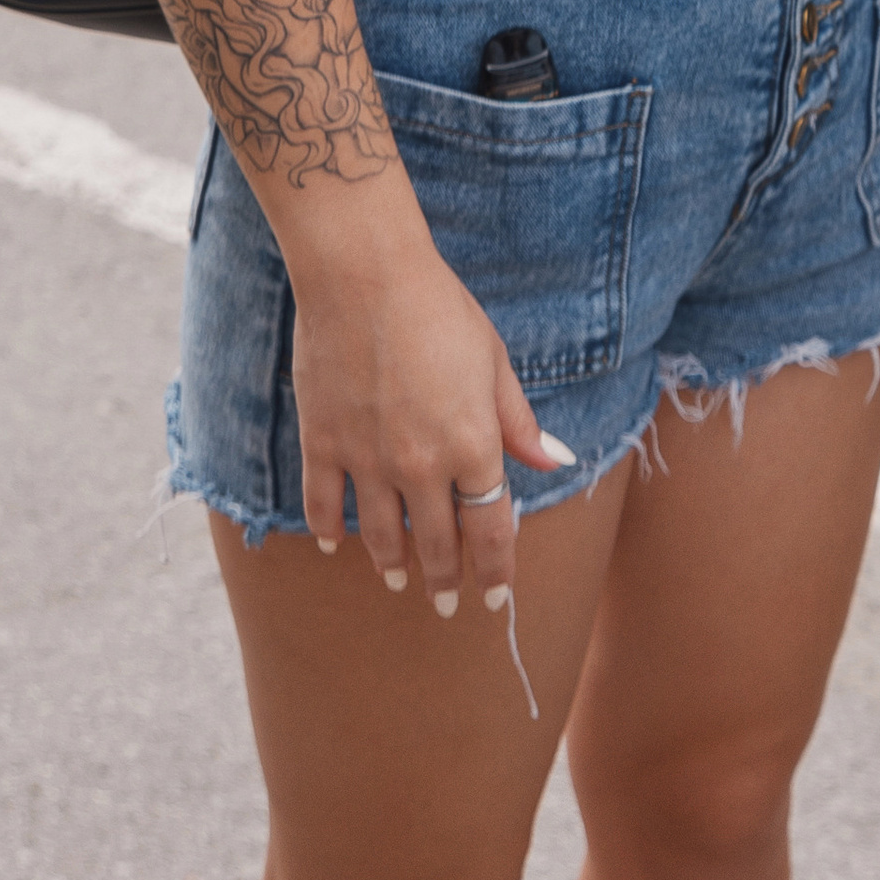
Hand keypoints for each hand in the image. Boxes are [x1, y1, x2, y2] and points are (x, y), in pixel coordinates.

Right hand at [291, 232, 569, 615]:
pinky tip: (332, 546)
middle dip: (445, 580)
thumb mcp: (495, 362)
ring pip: (379, 536)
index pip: (489, 531)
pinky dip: (327, 532)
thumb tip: (557, 462)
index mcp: (472, 445)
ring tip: (397, 581)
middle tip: (448, 604)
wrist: (365, 275)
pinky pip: (323, 507)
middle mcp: (420, 465)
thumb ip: (519, 422)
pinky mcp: (322, 443)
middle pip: (435, 544)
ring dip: (390, 565)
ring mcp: (366, 459)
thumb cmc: (441, 309)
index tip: (495, 598)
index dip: (495, 571)